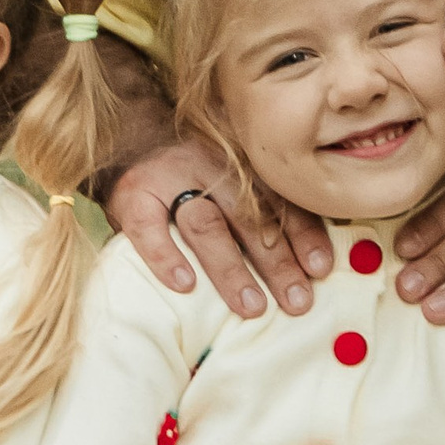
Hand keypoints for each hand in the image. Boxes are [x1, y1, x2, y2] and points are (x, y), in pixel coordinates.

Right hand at [106, 137, 332, 319]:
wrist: (123, 137)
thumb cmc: (188, 174)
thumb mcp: (228, 175)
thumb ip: (262, 205)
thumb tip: (311, 260)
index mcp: (240, 164)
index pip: (278, 201)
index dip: (303, 234)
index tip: (321, 269)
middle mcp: (209, 167)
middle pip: (249, 217)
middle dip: (277, 262)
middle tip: (297, 302)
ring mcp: (169, 180)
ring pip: (206, 225)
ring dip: (232, 268)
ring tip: (253, 306)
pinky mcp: (133, 196)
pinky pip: (149, 229)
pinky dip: (166, 257)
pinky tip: (184, 285)